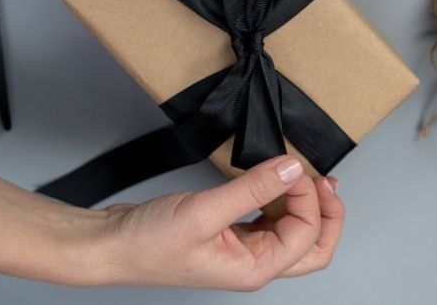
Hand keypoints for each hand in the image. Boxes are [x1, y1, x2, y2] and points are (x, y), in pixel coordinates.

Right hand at [91, 155, 343, 289]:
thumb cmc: (148, 244)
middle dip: (325, 213)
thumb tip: (290, 169)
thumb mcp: (204, 211)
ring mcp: (240, 250)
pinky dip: (275, 199)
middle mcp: (252, 263)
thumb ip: (252, 189)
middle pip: (311, 246)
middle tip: (324, 182)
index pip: (305, 234)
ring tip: (301, 175)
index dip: (307, 197)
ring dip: (302, 204)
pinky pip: (265, 219)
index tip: (292, 166)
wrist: (111, 245)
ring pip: (291, 232)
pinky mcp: (227, 234)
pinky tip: (270, 181)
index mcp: (254, 269)